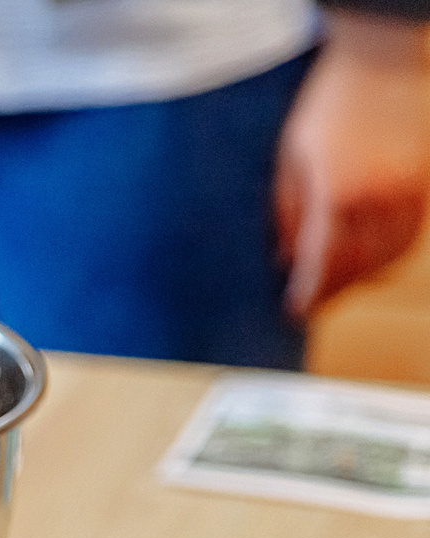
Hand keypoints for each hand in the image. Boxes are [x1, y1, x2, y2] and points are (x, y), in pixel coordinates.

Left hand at [276, 13, 429, 319]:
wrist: (380, 61)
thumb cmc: (327, 105)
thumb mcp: (290, 159)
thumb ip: (287, 214)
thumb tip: (284, 259)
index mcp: (336, 194)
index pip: (321, 262)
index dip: (308, 294)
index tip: (293, 312)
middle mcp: (377, 199)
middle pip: (357, 267)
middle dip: (333, 291)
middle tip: (313, 304)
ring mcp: (407, 192)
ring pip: (389, 257)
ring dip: (363, 279)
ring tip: (339, 286)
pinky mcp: (424, 183)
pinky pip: (411, 236)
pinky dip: (391, 256)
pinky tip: (373, 261)